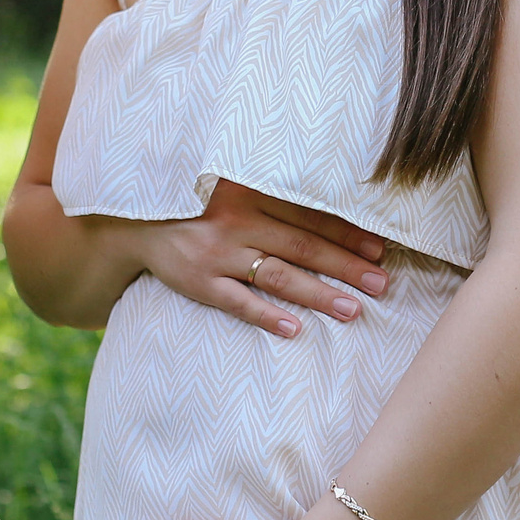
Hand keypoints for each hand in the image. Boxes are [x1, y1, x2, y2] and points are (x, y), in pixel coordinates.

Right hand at [133, 179, 391, 338]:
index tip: (381, 249)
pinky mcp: (198, 281)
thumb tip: (338, 219)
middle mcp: (237, 219)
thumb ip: (277, 201)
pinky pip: (238, 302)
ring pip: (278, 275)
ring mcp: (217, 252)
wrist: (137, 223)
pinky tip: (294, 328)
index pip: (310, 215)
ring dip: (319, 292)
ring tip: (353, 309)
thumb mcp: (236, 190)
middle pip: (302, 245)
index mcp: (252, 192)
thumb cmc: (203, 208)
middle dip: (346, 265)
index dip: (348, 232)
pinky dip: (266, 315)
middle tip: (381, 284)